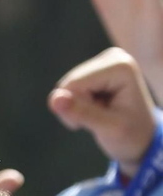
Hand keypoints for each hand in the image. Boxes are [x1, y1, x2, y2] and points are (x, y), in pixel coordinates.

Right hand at [47, 47, 158, 173]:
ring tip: (98, 116)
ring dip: (75, 107)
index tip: (99, 121)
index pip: (74, 85)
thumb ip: (80, 113)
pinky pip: (67, 88)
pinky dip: (75, 105)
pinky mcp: (94, 69)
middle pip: (69, 84)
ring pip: (65, 87)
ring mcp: (103, 62)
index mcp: (120, 67)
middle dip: (76, 107)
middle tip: (98, 119)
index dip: (76, 108)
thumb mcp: (108, 128)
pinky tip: (94, 109)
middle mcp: (112, 57)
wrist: (141, 138)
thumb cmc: (130, 135)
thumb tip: (53, 99)